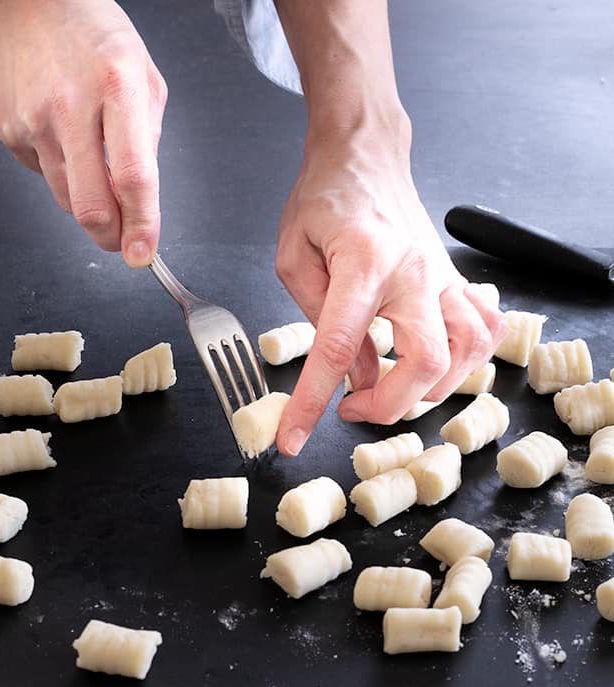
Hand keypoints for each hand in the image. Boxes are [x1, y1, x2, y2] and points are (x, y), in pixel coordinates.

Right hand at [0, 0, 165, 265]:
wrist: (29, 2)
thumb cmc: (97, 39)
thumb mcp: (145, 79)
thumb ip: (149, 143)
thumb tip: (142, 202)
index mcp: (117, 87)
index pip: (133, 177)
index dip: (141, 225)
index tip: (144, 253)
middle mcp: (71, 106)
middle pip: (91, 206)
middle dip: (113, 237)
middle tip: (125, 239)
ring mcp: (34, 121)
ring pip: (67, 200)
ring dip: (89, 203)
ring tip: (95, 164)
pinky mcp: (9, 132)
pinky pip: (44, 178)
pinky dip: (63, 174)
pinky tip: (65, 138)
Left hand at [274, 123, 506, 455]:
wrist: (364, 155)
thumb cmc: (324, 199)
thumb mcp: (294, 257)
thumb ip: (317, 319)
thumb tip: (352, 374)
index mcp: (363, 264)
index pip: (338, 350)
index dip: (312, 402)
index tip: (293, 438)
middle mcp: (415, 273)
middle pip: (426, 364)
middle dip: (388, 406)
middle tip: (352, 407)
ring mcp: (445, 277)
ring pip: (468, 355)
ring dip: (431, 391)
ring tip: (392, 390)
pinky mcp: (458, 280)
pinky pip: (485, 330)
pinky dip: (468, 362)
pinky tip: (435, 365)